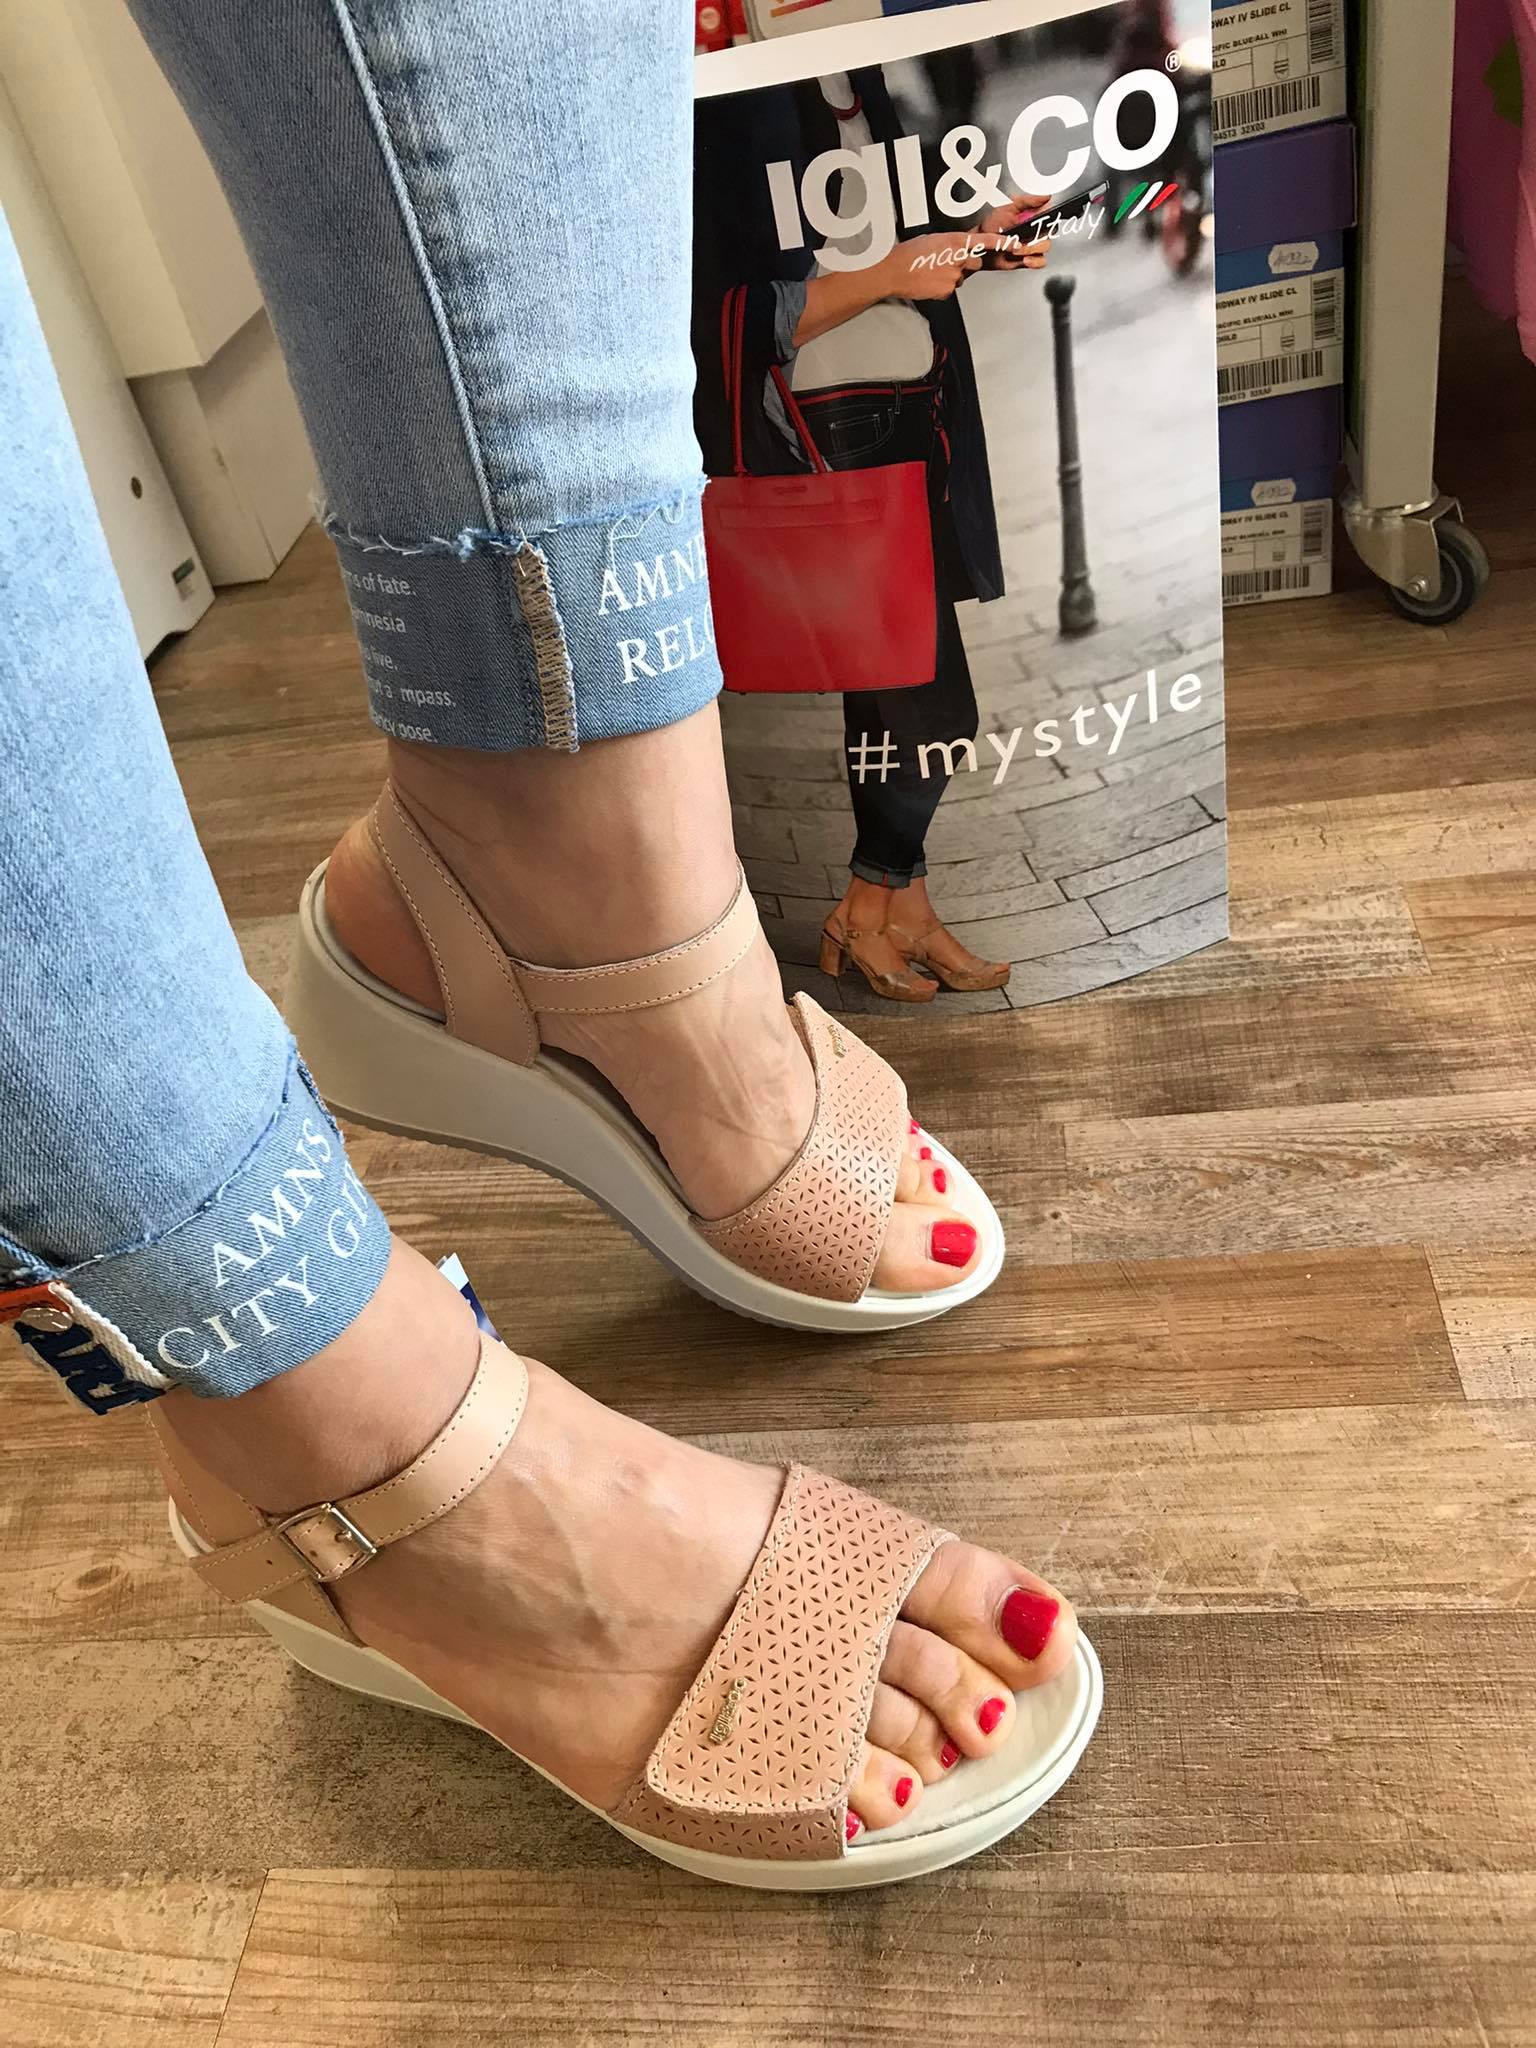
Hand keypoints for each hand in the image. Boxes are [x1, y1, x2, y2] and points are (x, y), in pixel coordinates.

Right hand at [876, 231, 1006, 301]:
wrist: (894, 271)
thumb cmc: (909, 254)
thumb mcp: (934, 240)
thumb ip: (952, 245)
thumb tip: (959, 251)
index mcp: (955, 242)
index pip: (985, 242)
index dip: (1002, 243)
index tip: (1015, 244)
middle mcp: (958, 259)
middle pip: (974, 263)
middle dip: (965, 264)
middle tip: (946, 262)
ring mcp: (954, 277)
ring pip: (961, 277)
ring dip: (952, 275)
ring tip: (933, 272)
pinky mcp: (947, 291)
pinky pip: (951, 289)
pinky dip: (942, 286)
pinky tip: (930, 281)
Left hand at [979, 192, 1052, 271]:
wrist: (981, 246)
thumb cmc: (991, 226)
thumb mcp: (1007, 207)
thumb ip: (1027, 201)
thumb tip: (1045, 197)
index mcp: (1032, 217)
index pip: (1048, 216)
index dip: (1048, 219)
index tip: (1039, 222)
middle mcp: (1034, 231)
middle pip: (1048, 234)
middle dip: (1036, 239)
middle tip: (1021, 240)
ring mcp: (1031, 244)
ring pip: (1044, 247)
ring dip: (1032, 250)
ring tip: (1017, 250)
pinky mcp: (1028, 258)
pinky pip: (1040, 261)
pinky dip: (1035, 262)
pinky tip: (1026, 259)